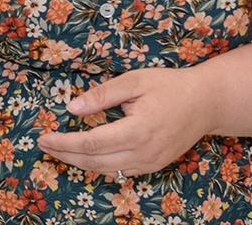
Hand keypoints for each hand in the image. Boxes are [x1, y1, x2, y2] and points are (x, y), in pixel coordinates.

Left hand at [36, 66, 219, 177]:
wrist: (207, 102)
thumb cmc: (170, 86)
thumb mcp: (134, 81)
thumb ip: (102, 94)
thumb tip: (72, 108)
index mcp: (138, 130)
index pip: (91, 143)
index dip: (64, 142)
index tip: (44, 137)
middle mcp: (144, 153)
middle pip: (94, 162)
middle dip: (65, 154)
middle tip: (44, 145)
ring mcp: (150, 163)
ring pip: (106, 170)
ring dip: (79, 163)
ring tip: (59, 150)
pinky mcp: (154, 166)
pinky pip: (120, 171)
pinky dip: (99, 165)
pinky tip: (85, 155)